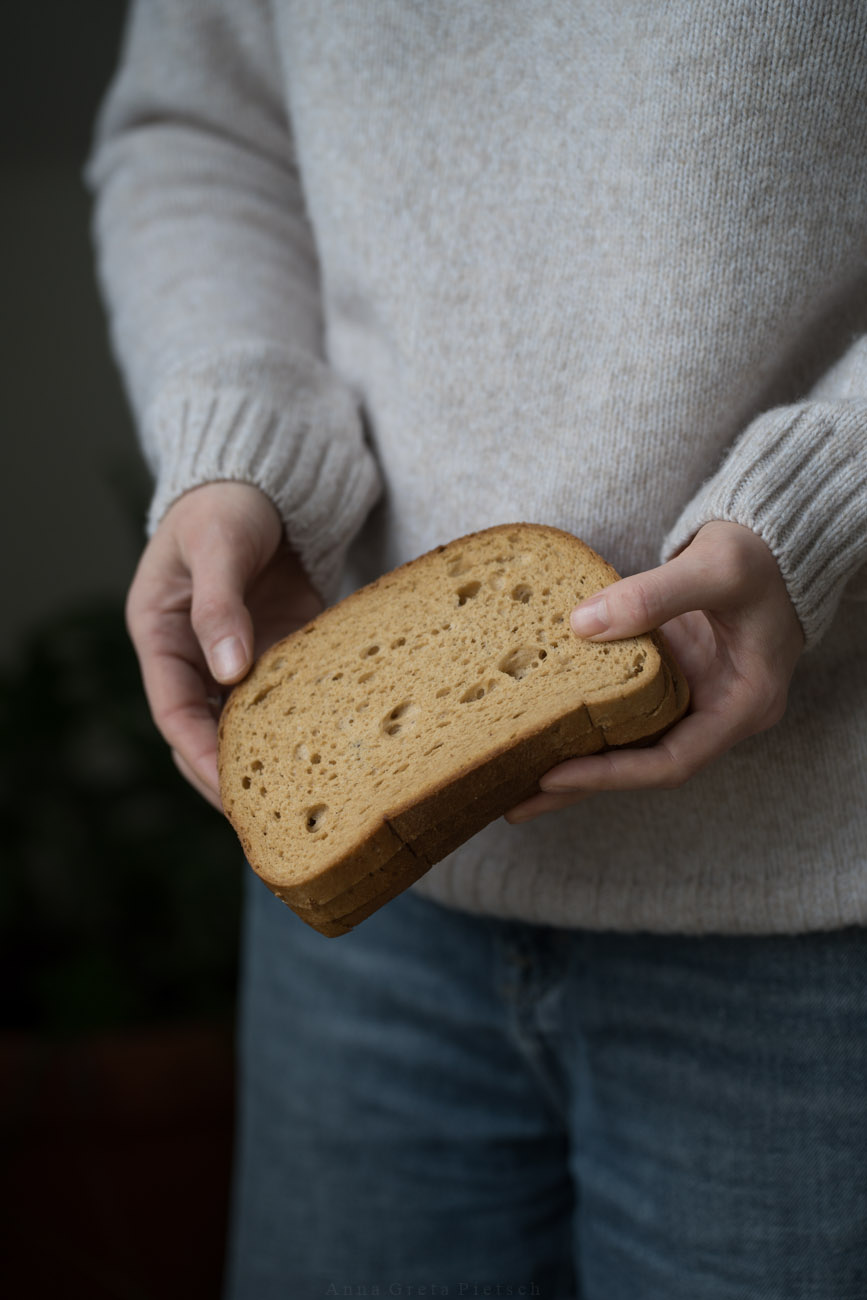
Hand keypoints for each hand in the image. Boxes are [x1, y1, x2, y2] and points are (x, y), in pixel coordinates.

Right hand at [125, 481, 323, 809]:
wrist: (268, 472)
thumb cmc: (226, 502)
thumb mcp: (216, 547)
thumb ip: (219, 606)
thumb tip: (228, 671)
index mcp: (162, 636)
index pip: (174, 714)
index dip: (199, 755)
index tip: (229, 791)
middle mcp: (199, 656)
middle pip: (211, 731)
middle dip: (235, 773)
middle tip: (270, 815)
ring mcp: (243, 654)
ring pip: (254, 720)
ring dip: (274, 754)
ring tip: (307, 794)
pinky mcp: (286, 644)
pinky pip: (294, 693)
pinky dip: (310, 719)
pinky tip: (338, 744)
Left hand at [505, 521, 804, 822]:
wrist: (772, 539)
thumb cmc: (759, 554)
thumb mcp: (716, 567)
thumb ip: (654, 595)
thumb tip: (581, 625)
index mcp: (743, 705)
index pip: (673, 762)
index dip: (612, 774)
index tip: (554, 775)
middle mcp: (716, 714)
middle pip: (642, 765)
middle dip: (580, 786)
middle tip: (516, 805)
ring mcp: (691, 698)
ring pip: (629, 743)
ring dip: (574, 759)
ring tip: (511, 780)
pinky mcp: (668, 679)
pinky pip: (622, 709)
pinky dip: (582, 718)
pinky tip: (536, 724)